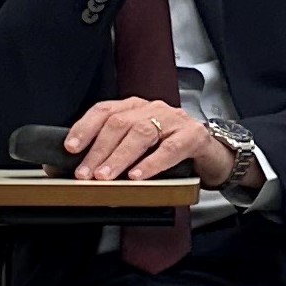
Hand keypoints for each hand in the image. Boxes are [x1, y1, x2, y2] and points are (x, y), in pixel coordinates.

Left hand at [66, 97, 229, 183]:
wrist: (215, 155)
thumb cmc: (173, 152)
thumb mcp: (140, 149)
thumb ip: (115, 154)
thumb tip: (79, 171)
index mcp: (136, 108)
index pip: (104, 110)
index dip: (85, 127)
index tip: (70, 147)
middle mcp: (153, 109)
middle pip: (119, 123)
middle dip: (98, 150)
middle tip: (85, 173)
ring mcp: (174, 120)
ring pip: (141, 134)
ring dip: (119, 157)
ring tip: (106, 176)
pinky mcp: (193, 136)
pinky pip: (169, 149)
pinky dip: (150, 164)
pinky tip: (137, 176)